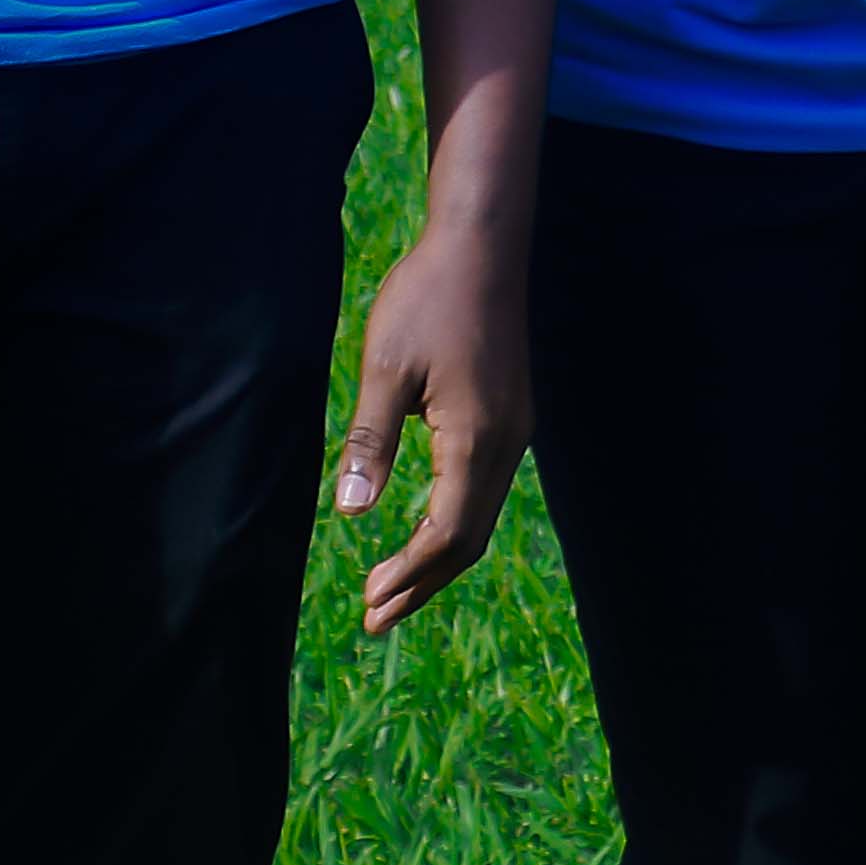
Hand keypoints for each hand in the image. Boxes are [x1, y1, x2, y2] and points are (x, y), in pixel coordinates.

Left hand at [336, 213, 532, 635]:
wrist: (482, 245)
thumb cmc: (427, 299)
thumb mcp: (384, 369)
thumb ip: (369, 443)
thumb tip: (350, 513)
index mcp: (476, 438)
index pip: (447, 532)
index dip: (409, 573)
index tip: (368, 602)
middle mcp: (507, 443)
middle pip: (471, 537)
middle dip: (423, 582)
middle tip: (375, 619)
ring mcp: (516, 430)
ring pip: (482, 516)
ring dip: (438, 557)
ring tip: (394, 588)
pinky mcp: (510, 415)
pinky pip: (486, 489)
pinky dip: (454, 523)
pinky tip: (424, 528)